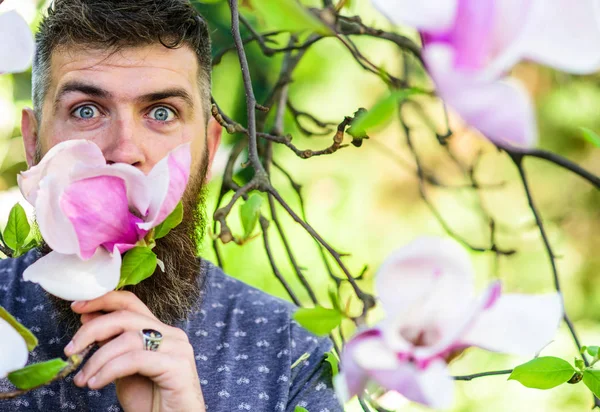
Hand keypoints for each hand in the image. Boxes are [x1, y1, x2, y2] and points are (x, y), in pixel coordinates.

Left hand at [65, 291, 204, 411]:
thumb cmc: (151, 402)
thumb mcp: (123, 370)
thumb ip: (111, 346)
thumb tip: (89, 319)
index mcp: (160, 331)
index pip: (131, 303)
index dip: (104, 300)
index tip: (77, 306)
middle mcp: (172, 334)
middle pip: (126, 317)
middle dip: (92, 330)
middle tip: (70, 349)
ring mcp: (177, 348)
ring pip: (128, 338)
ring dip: (97, 359)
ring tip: (83, 379)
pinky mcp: (178, 365)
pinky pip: (135, 359)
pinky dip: (110, 370)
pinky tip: (96, 384)